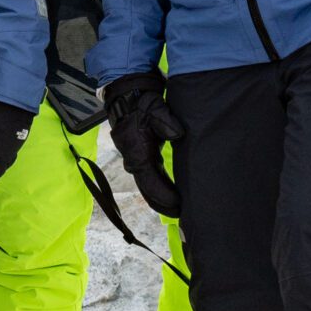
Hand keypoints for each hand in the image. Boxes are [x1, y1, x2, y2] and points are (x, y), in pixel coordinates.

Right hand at [103, 72, 182, 217]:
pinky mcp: (143, 155)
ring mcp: (138, 159)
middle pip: (148, 190)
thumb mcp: (155, 108)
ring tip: (179, 209)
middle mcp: (135, 160)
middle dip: (163, 204)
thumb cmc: (142, 102)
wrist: (128, 94)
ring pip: (149, 186)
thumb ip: (167, 122)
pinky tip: (173, 194)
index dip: (164, 196)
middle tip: (182, 216)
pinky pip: (151, 178)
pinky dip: (161, 188)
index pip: (150, 182)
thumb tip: (178, 134)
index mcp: (138, 152)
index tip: (179, 205)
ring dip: (162, 198)